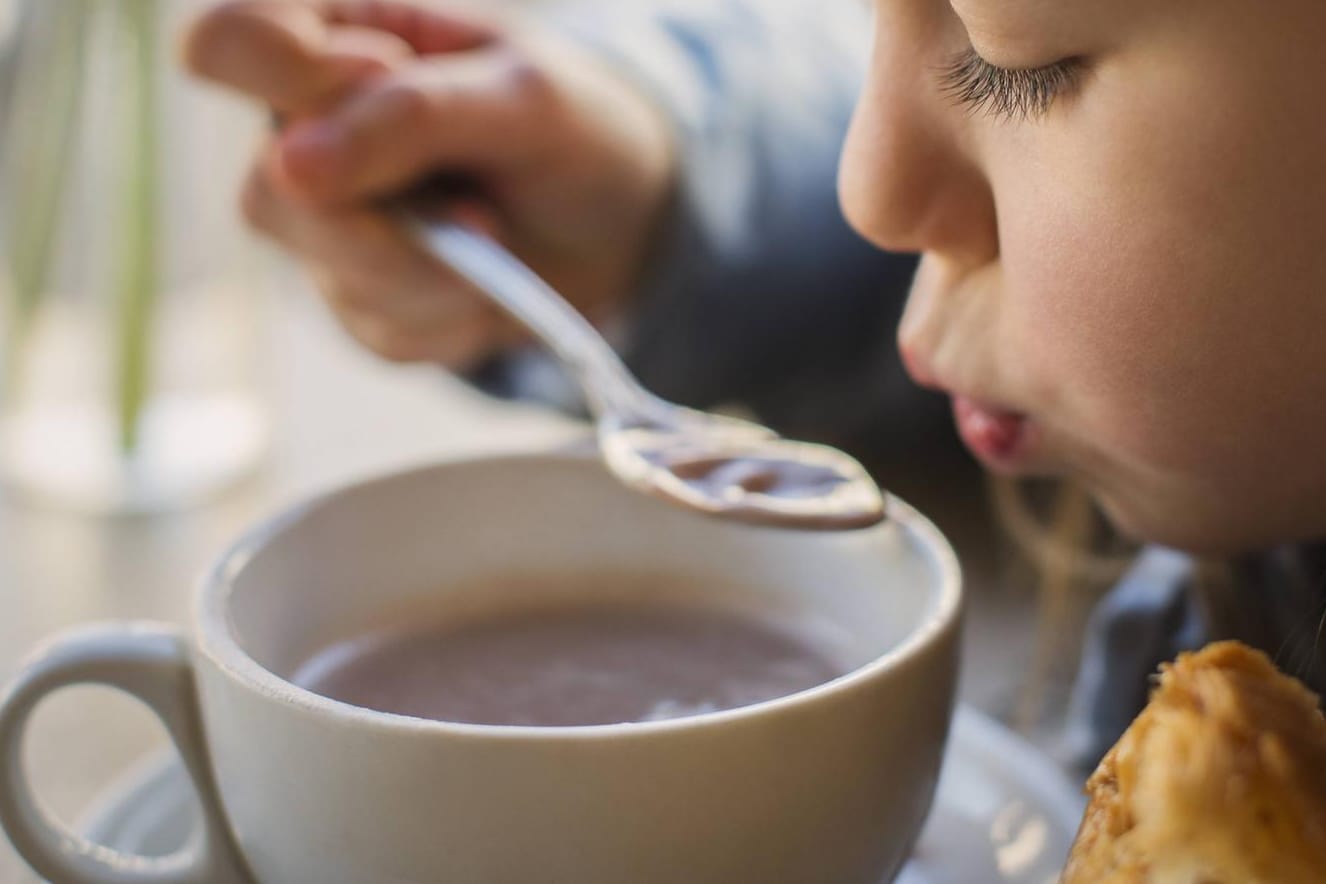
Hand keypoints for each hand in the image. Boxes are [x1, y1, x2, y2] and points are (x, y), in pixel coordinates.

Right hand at [184, 1, 674, 366]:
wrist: (619, 218)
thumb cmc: (571, 125)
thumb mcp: (523, 95)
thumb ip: (412, 115)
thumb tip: (291, 166)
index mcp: (331, 38)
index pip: (223, 43)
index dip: (286, 76)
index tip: (385, 77)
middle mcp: (306, 131)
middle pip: (268, 191)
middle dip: (391, 221)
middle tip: (480, 208)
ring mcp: (326, 223)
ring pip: (328, 271)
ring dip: (436, 273)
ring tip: (495, 237)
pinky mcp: (361, 298)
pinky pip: (380, 332)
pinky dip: (453, 317)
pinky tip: (488, 284)